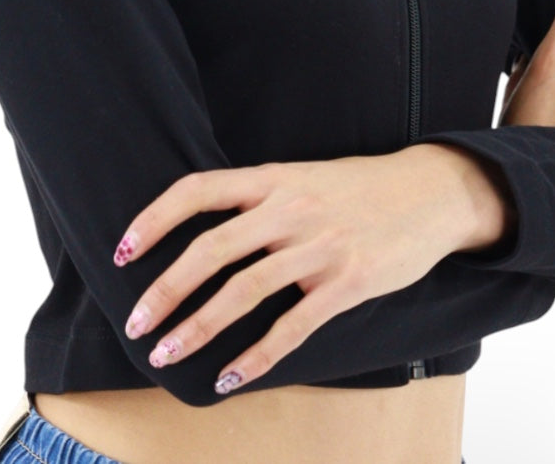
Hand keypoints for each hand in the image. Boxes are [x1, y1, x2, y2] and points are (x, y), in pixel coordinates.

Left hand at [112, 146, 490, 393]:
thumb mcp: (305, 177)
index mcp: (274, 178)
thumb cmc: (361, 188)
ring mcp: (319, 247)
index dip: (156, 218)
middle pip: (211, 249)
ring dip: (198, 328)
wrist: (431, 193)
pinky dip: (256, 357)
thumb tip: (205, 230)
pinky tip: (230, 378)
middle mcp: (290, 209)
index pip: (199, 190)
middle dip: (165, 290)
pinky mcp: (347, 283)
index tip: (123, 250)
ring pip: (244, 292)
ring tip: (166, 355)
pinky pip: (293, 327)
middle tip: (137, 323)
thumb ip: (261, 199)